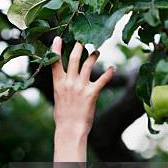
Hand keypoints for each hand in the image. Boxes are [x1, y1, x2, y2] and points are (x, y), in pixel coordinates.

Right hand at [51, 37, 114, 161]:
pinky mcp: (92, 94)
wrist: (70, 130)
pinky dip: (109, 73)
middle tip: (83, 38)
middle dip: (79, 46)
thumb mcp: (57, 97)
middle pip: (74, 58)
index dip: (56, 49)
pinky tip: (113, 68)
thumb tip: (64, 77)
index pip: (55, 62)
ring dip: (94, 55)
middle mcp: (69, 82)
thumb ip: (61, 85)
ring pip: (88, 64)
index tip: (58, 38)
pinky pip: (103, 80)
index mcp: (58, 83)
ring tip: (97, 51)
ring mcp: (80, 87)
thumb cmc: (63, 116)